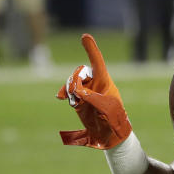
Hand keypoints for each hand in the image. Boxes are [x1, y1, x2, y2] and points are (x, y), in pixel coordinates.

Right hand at [55, 34, 131, 148]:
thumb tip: (77, 91)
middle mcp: (95, 84)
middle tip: (76, 95)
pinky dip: (64, 92)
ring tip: (75, 103)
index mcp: (105, 82)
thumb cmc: (114, 120)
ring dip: (69, 89)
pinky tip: (59, 97)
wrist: (111, 137)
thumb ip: (92, 97)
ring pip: (72, 82)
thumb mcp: (106, 108)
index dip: (91, 50)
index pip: (97, 63)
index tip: (85, 36)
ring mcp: (86, 92)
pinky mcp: (79, 100)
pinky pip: (68, 92)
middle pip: (80, 72)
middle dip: (75, 80)